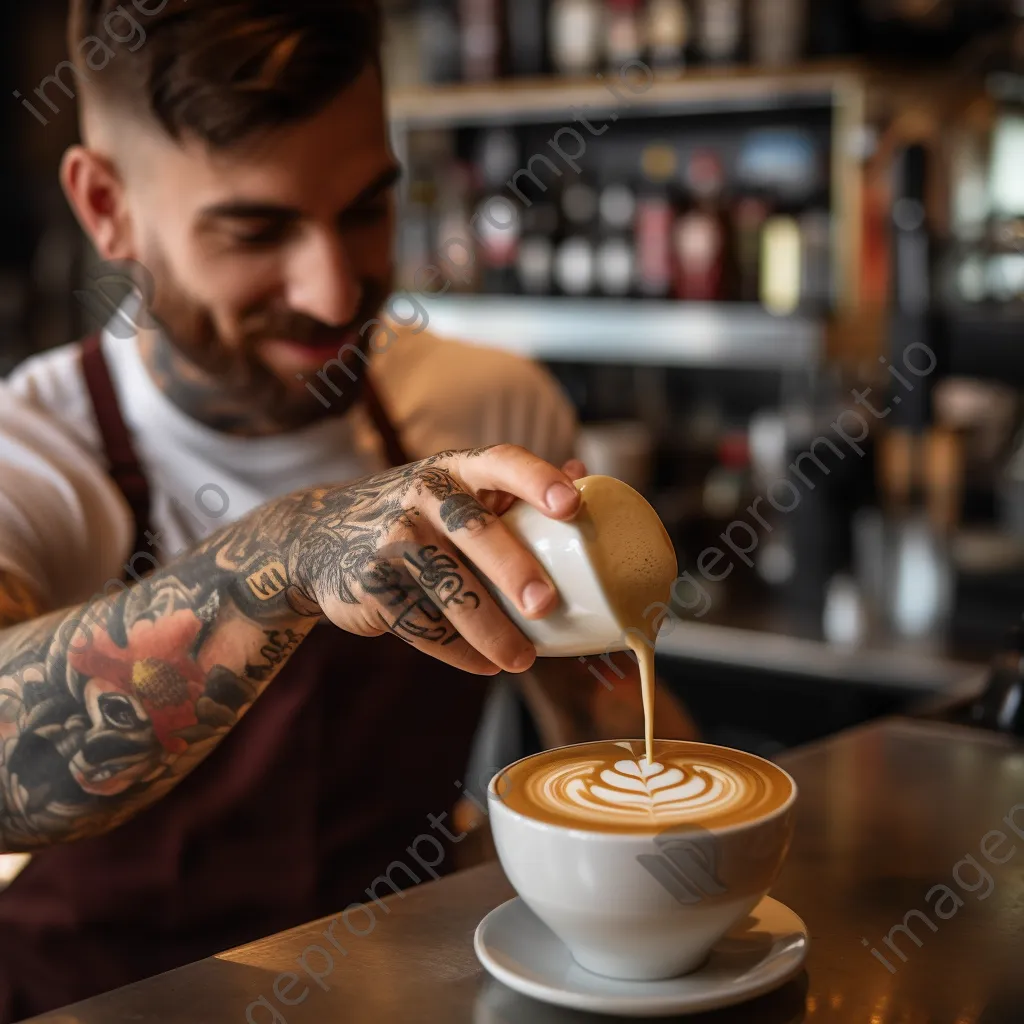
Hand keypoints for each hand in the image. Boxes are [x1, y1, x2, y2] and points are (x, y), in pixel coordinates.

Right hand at [267, 446, 582, 675]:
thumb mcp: (455, 489)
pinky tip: (485, 664)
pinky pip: (424, 625)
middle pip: (475, 530)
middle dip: (513, 569)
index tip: (571, 505)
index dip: (538, 481)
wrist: (319, 538)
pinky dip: (459, 651)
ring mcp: (391, 537)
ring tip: (523, 659)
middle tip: (547, 606)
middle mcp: (422, 494)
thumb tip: (583, 473)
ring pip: (449, 589)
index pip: (503, 463)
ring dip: (491, 631)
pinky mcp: (371, 583)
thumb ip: (513, 489)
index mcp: (456, 469)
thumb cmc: (416, 514)